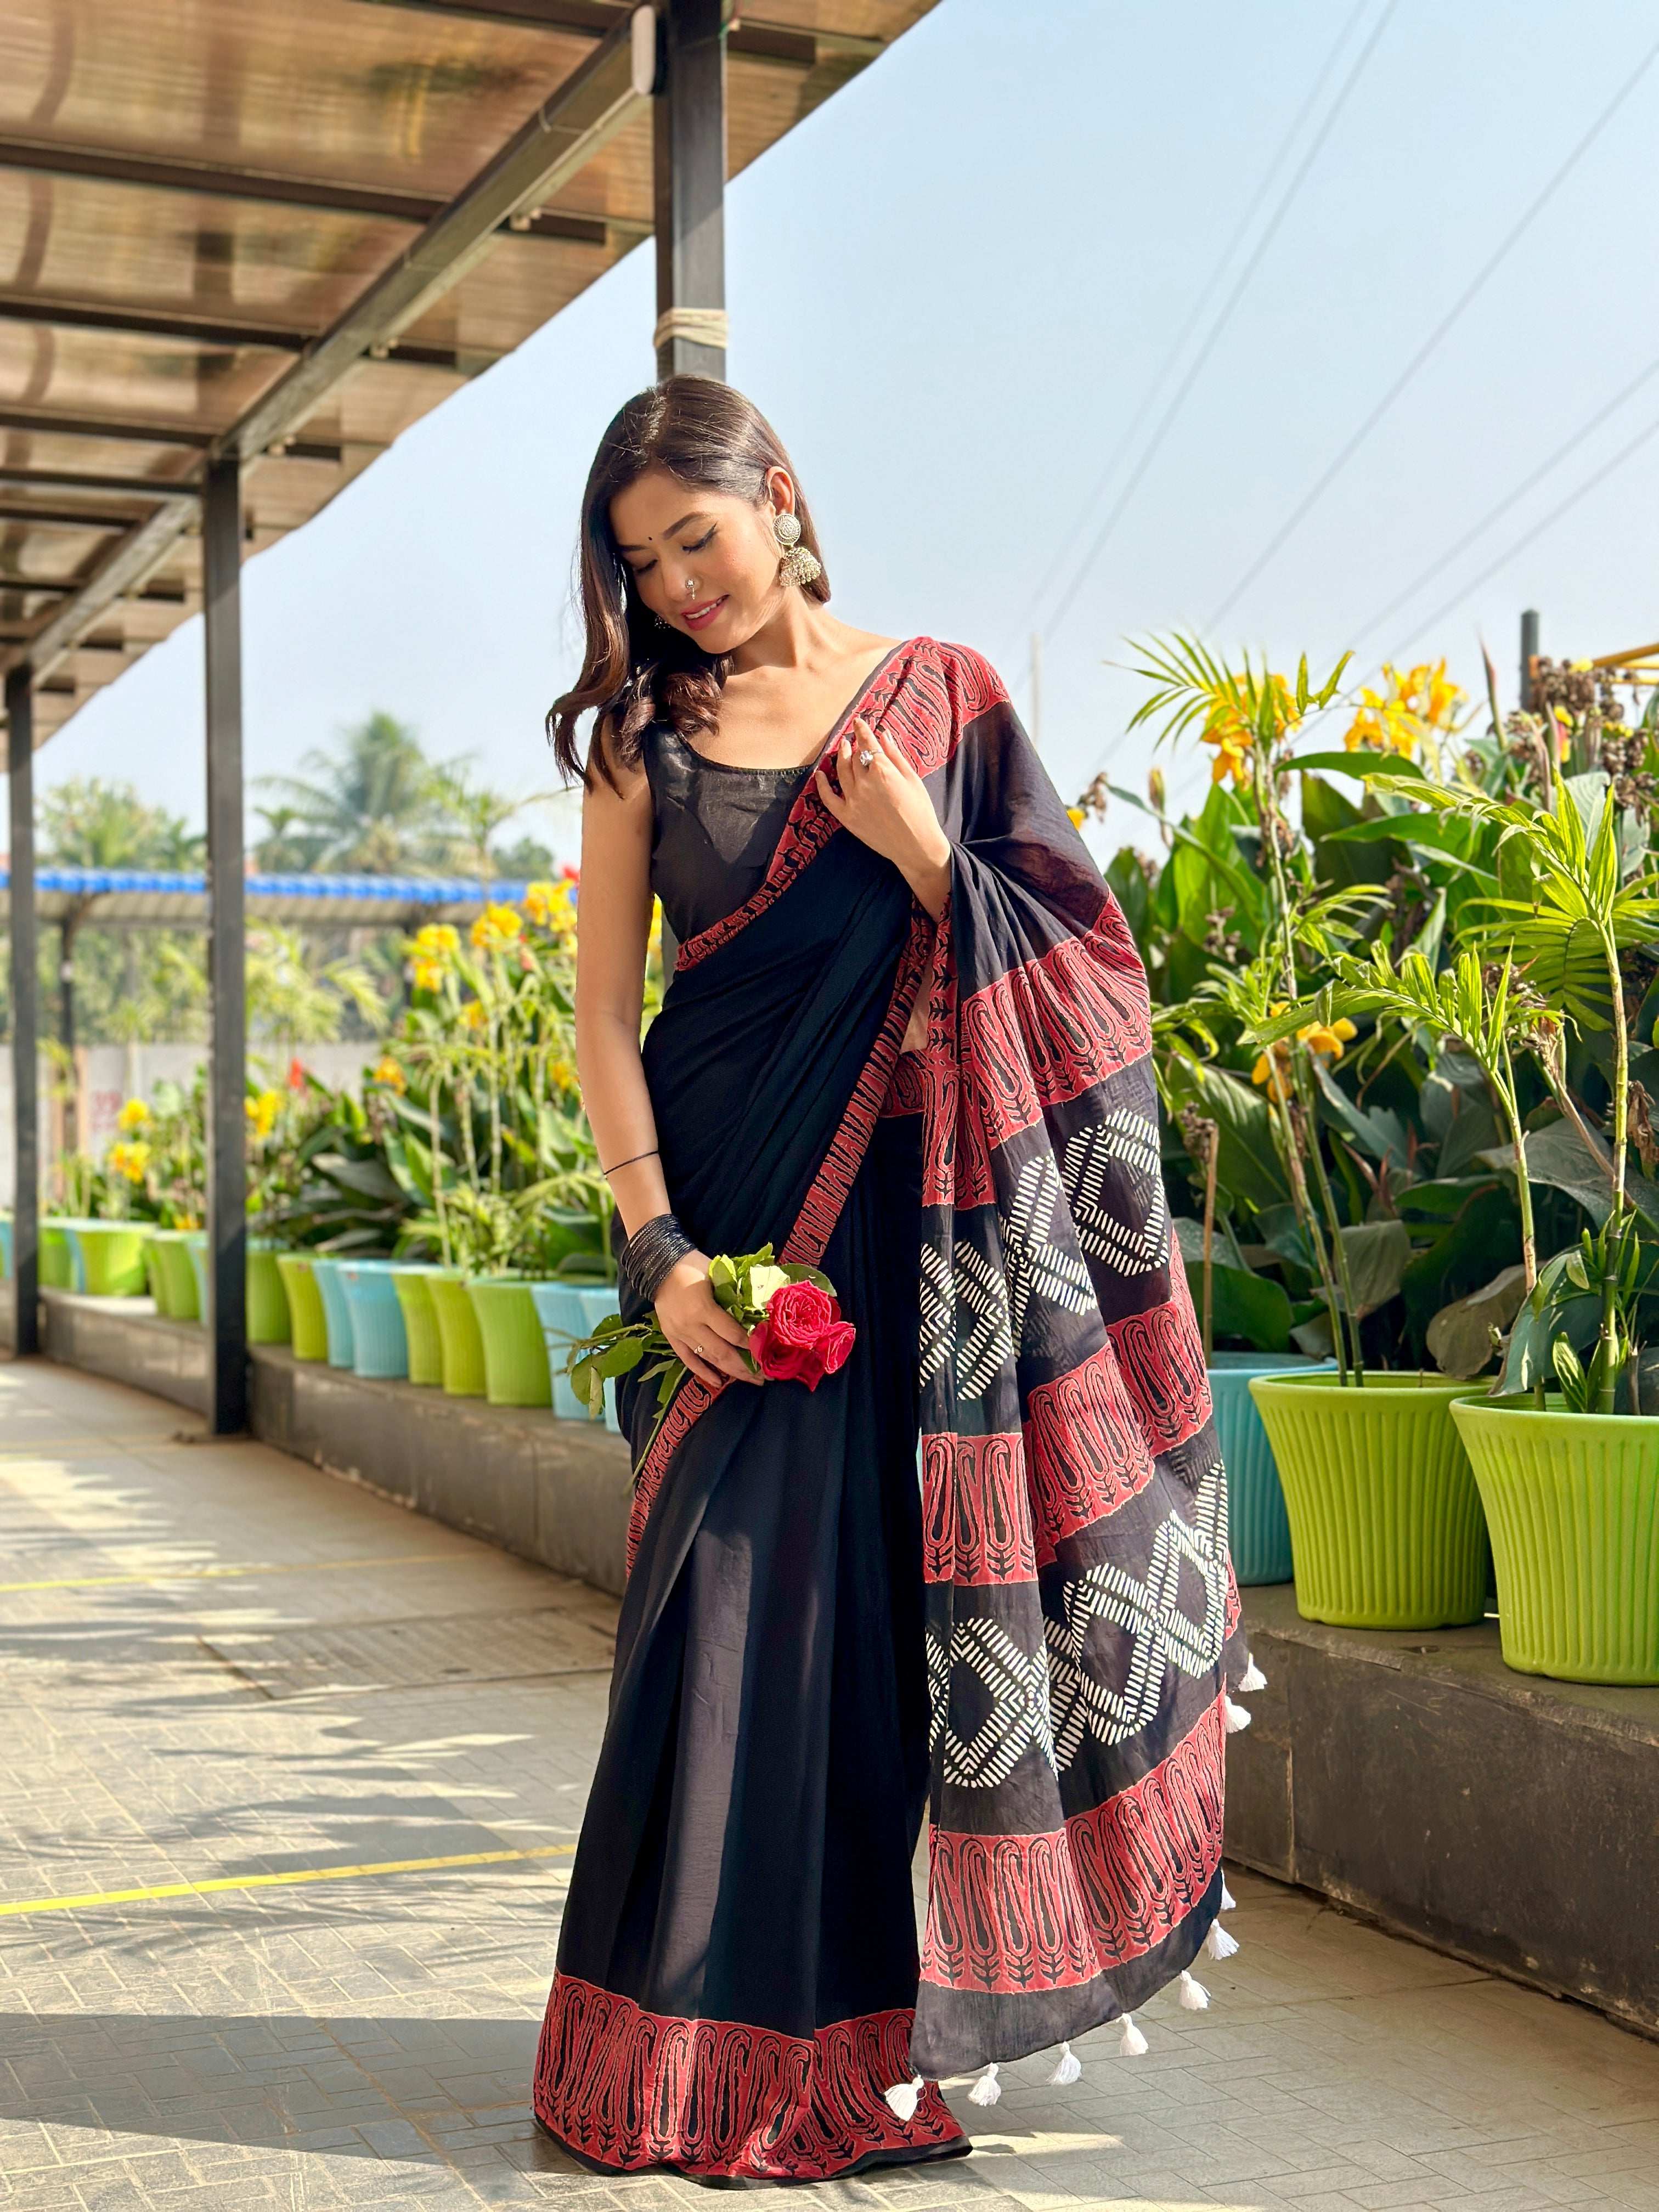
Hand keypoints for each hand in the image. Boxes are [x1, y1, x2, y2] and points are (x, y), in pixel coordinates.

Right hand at [652, 1252, 761, 1390]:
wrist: (659, 1264)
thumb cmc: (693, 1265)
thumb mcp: (718, 1275)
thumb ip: (735, 1295)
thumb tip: (760, 1312)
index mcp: (703, 1309)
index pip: (732, 1334)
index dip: (752, 1345)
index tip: (769, 1352)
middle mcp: (690, 1325)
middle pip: (722, 1353)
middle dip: (746, 1367)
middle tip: (766, 1375)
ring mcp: (679, 1333)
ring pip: (708, 1358)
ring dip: (731, 1372)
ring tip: (752, 1380)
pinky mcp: (671, 1336)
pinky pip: (688, 1359)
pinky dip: (704, 1372)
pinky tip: (719, 1382)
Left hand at [814, 718, 951, 918]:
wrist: (916, 846)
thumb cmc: (920, 811)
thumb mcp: (912, 779)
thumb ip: (895, 756)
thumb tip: (884, 735)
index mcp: (883, 770)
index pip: (868, 743)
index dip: (862, 731)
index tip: (858, 722)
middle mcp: (865, 782)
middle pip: (854, 757)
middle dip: (853, 745)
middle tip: (851, 739)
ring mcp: (853, 800)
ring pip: (841, 772)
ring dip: (840, 757)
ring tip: (842, 749)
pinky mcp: (847, 817)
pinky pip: (828, 798)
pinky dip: (822, 784)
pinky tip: (820, 774)